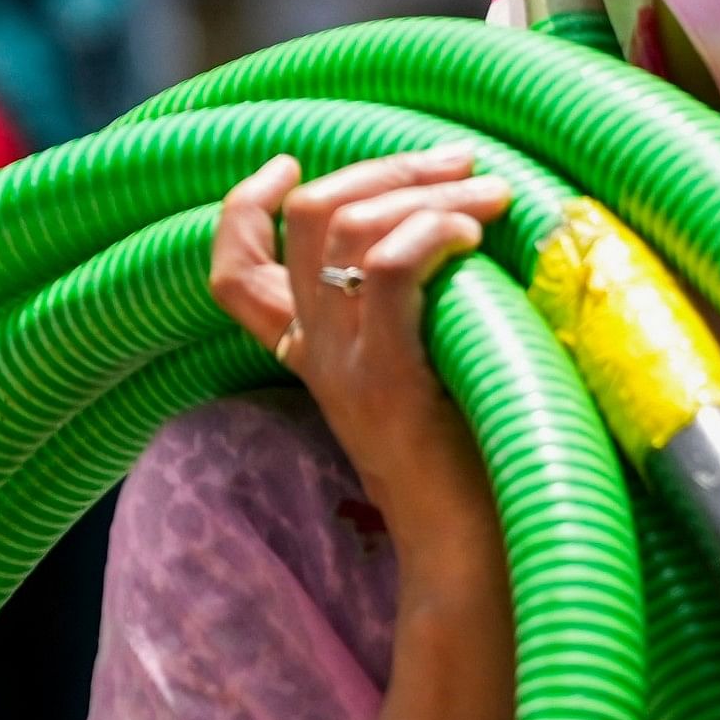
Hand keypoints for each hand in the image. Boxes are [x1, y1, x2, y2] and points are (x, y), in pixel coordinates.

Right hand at [209, 149, 513, 560]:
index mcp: (310, 356)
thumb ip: (421, 317)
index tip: (288, 161)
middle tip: (456, 159)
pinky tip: (476, 232)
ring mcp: (343, 367)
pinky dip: (432, 231)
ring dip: (425, 189)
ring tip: (488, 191)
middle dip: (383, 167)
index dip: (242, 206)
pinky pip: (387, 271)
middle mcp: (313, 356)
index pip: (231, 273)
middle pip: (304, 219)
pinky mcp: (388, 381)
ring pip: (344, 228)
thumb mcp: (430, 375)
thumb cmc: (474, 466)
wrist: (472, 560)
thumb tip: (472, 225)